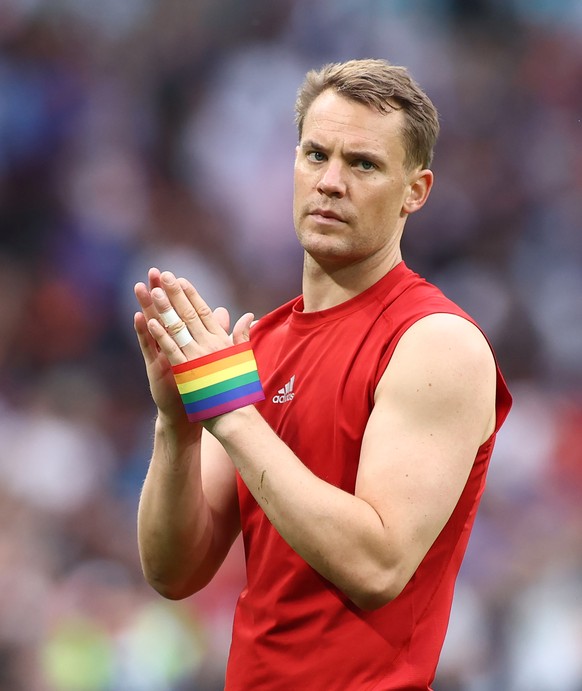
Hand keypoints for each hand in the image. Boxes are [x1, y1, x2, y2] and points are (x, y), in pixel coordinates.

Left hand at [134, 268, 253, 423]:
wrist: (234, 414)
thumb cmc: (240, 388)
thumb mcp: (244, 357)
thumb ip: (242, 335)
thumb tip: (249, 316)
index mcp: (221, 341)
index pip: (205, 312)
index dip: (192, 295)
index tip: (181, 280)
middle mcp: (209, 345)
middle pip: (189, 314)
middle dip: (176, 294)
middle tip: (163, 276)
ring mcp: (196, 357)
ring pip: (178, 328)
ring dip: (165, 309)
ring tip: (153, 292)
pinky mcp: (185, 371)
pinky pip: (170, 349)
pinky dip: (161, 335)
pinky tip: (150, 322)